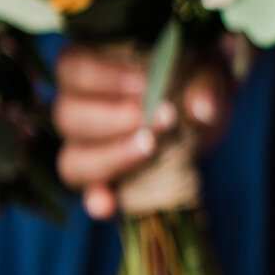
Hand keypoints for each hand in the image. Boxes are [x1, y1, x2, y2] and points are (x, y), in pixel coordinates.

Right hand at [54, 47, 229, 219]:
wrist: (202, 110)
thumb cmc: (193, 77)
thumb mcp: (205, 69)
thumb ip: (205, 82)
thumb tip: (203, 110)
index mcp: (90, 68)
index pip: (74, 69)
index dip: (104, 78)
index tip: (144, 84)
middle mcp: (77, 107)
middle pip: (69, 117)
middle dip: (113, 119)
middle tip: (160, 117)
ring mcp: (86, 147)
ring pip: (73, 158)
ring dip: (111, 157)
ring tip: (150, 148)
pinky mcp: (105, 178)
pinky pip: (89, 191)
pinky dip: (97, 199)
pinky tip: (109, 206)